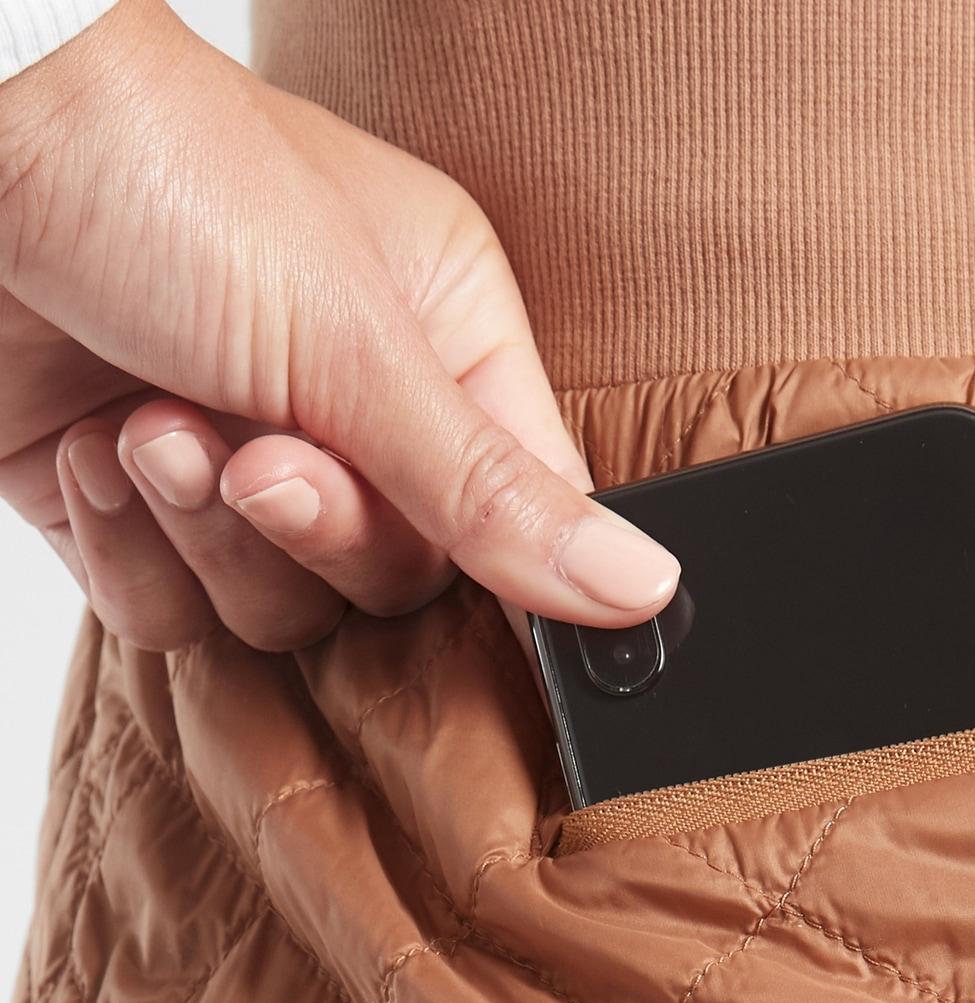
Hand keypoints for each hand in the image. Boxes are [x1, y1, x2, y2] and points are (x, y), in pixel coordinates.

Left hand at [0, 0, 678, 654]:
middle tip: (256, 450)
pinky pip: (169, 619)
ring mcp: (234, 469)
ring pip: (279, 614)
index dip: (480, 555)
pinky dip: (128, 550)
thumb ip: (492, 491)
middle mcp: (349, 415)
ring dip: (206, 534)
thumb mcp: (354, 339)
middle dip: (312, 529)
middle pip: (391, 586)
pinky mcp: (130, 516)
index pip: (516, 519)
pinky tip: (94, 448)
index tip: (418, 527)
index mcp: (442, 344)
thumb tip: (643, 585)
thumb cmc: (159, 175)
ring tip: (151, 423)